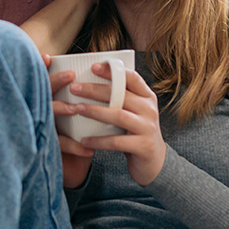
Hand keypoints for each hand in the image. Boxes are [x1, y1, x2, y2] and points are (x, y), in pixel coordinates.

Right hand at [43, 54, 93, 188]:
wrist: (74, 166)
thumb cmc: (80, 134)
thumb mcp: (82, 114)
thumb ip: (89, 98)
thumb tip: (110, 74)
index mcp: (48, 101)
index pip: (43, 82)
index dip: (42, 69)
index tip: (49, 56)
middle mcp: (41, 112)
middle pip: (42, 93)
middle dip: (54, 82)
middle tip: (70, 74)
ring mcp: (42, 130)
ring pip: (46, 116)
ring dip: (60, 109)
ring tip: (75, 108)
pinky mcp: (48, 149)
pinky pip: (59, 145)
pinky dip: (75, 146)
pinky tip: (89, 149)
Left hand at [70, 61, 167, 185]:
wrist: (154, 161)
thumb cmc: (135, 132)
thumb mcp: (132, 111)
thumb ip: (120, 98)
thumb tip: (88, 81)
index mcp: (147, 97)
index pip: (131, 77)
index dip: (113, 71)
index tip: (93, 67)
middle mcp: (149, 109)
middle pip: (121, 94)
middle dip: (95, 90)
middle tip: (74, 88)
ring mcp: (147, 128)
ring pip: (118, 115)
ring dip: (95, 111)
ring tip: (77, 109)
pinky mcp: (143, 146)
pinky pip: (116, 142)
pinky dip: (98, 140)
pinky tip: (83, 140)